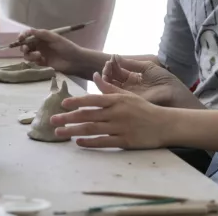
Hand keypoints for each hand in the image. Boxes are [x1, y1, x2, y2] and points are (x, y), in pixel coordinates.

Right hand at [20, 28, 88, 75]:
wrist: (75, 61)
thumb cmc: (67, 47)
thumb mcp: (56, 38)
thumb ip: (43, 34)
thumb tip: (29, 30)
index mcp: (42, 37)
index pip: (29, 35)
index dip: (23, 36)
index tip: (20, 39)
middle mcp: (40, 45)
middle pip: (25, 45)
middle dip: (23, 47)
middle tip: (26, 49)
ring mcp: (40, 54)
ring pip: (27, 54)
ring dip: (29, 55)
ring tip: (38, 56)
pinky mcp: (42, 64)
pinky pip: (33, 62)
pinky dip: (34, 61)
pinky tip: (41, 61)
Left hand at [50, 73, 170, 149]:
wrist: (165, 125)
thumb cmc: (144, 109)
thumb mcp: (127, 95)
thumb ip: (109, 87)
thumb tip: (95, 75)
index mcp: (116, 100)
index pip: (92, 99)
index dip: (76, 101)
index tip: (62, 104)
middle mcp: (116, 113)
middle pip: (87, 115)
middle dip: (68, 117)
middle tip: (52, 120)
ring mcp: (120, 127)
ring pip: (92, 129)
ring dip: (73, 131)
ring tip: (59, 133)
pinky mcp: (124, 141)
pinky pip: (103, 141)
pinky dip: (90, 142)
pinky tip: (78, 142)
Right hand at [101, 55, 204, 108]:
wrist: (173, 94)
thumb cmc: (164, 81)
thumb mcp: (148, 67)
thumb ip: (132, 63)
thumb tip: (116, 57)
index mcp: (134, 79)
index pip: (119, 71)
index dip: (114, 64)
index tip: (113, 58)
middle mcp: (128, 87)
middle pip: (112, 78)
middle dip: (108, 69)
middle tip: (108, 63)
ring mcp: (126, 94)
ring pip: (109, 85)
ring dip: (105, 75)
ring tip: (107, 67)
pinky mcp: (126, 100)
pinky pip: (111, 93)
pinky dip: (104, 84)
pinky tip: (105, 75)